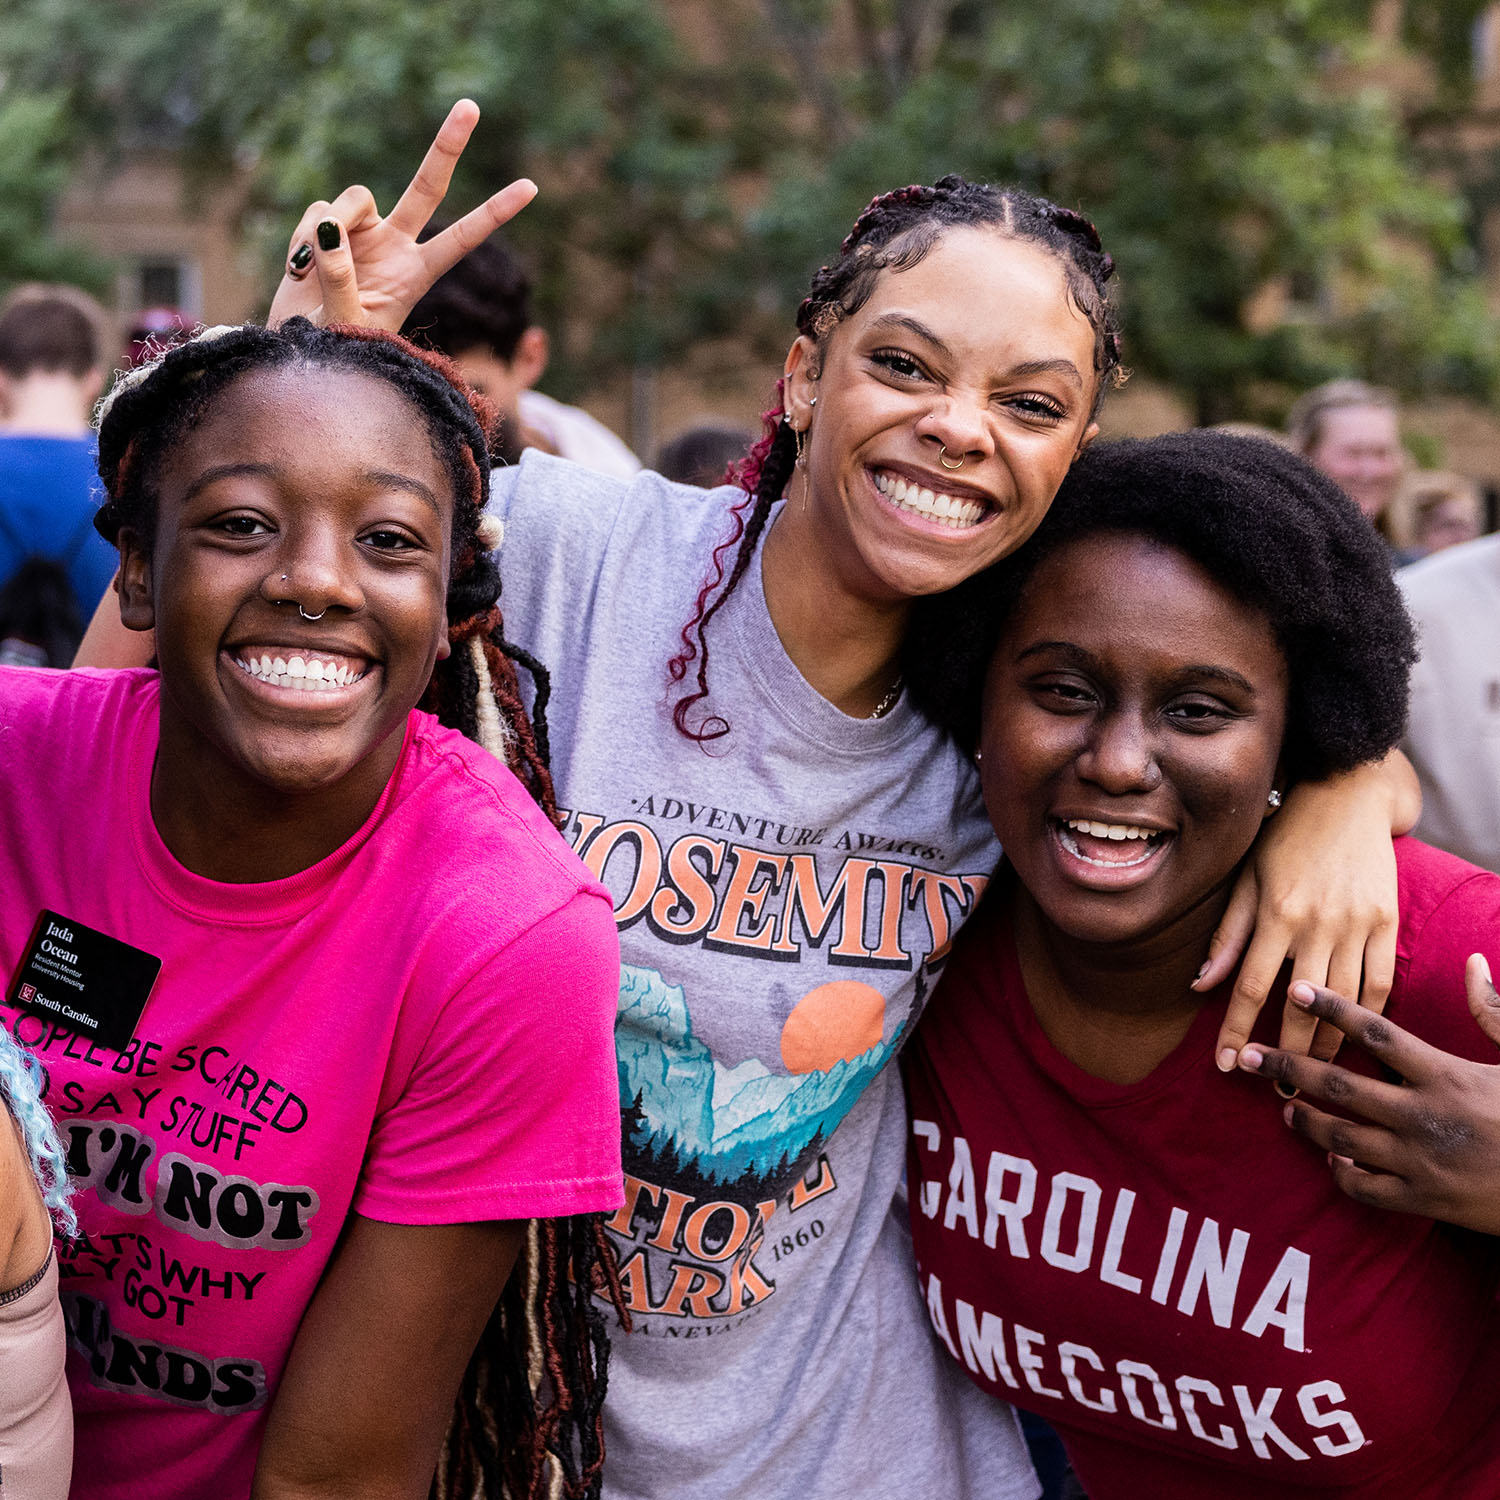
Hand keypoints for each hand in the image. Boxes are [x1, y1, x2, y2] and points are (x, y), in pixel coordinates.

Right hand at [266, 99, 536, 331]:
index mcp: (416, 274)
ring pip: (354, 198)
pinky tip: (300, 269)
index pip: (463, 238)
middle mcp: (396, 245)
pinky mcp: (327, 226)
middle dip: (448, 146)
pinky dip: (302, 240)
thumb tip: (330, 229)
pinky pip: (317, 214)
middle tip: (471, 106)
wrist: (302, 348)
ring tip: (311, 270)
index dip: (495, 212)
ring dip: (330, 227)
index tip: (531, 187)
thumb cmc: (338, 348)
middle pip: (428, 186)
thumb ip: (340, 280)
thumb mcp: (346, 324)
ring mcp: (362, 232)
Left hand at [1202, 759, 1402, 1068]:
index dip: (1237, 1032)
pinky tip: (1352, 1040)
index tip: (1225, 1066)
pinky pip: (1379, 983)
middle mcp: (1316, 924)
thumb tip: (1200, 982)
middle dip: (1285, 1054)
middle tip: (1273, 1087)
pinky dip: (1366, 1018)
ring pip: (1343, 1004)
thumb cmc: (1283, 837)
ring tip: (1311, 1075)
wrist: (1346, 797)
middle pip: (1300, 1007)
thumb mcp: (1243, 877)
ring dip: (1327, 1046)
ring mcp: (1356, 925)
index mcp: (1275, 914)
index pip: (1249, 988)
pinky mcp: (1386, 922)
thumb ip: (1226, 933)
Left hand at [1235, 961, 1499, 1235]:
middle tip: (1246, 1056)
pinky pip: (1366, 1189)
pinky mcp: (1426, 1201)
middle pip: (1338, 1085)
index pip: (1376, 1032)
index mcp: (1447, 1075)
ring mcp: (1421, 1162)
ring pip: (1341, 1138)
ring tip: (1283, 1104)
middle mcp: (1425, 1116)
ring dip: (1305, 1120)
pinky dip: (1342, 1175)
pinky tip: (1331, 1160)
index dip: (1331, 1007)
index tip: (1293, 989)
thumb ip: (1494, 1011)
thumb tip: (1473, 962)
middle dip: (1286, 1067)